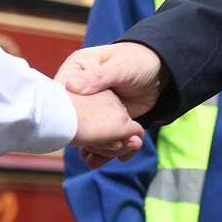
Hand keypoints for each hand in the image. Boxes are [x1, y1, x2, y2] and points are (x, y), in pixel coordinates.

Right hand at [58, 42, 166, 166]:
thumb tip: (72, 86)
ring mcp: (93, 107)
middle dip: (83, 135)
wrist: (159, 72)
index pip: (62, 95)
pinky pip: (101, 137)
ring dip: (94, 147)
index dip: (66, 114)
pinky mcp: (106, 120)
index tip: (77, 129)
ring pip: (87, 131)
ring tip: (95, 160)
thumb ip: (99, 77)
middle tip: (94, 146)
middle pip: (73, 118)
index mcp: (77, 71)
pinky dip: (105, 149)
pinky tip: (106, 159)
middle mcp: (81, 91)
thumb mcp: (120, 67)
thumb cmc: (138, 61)